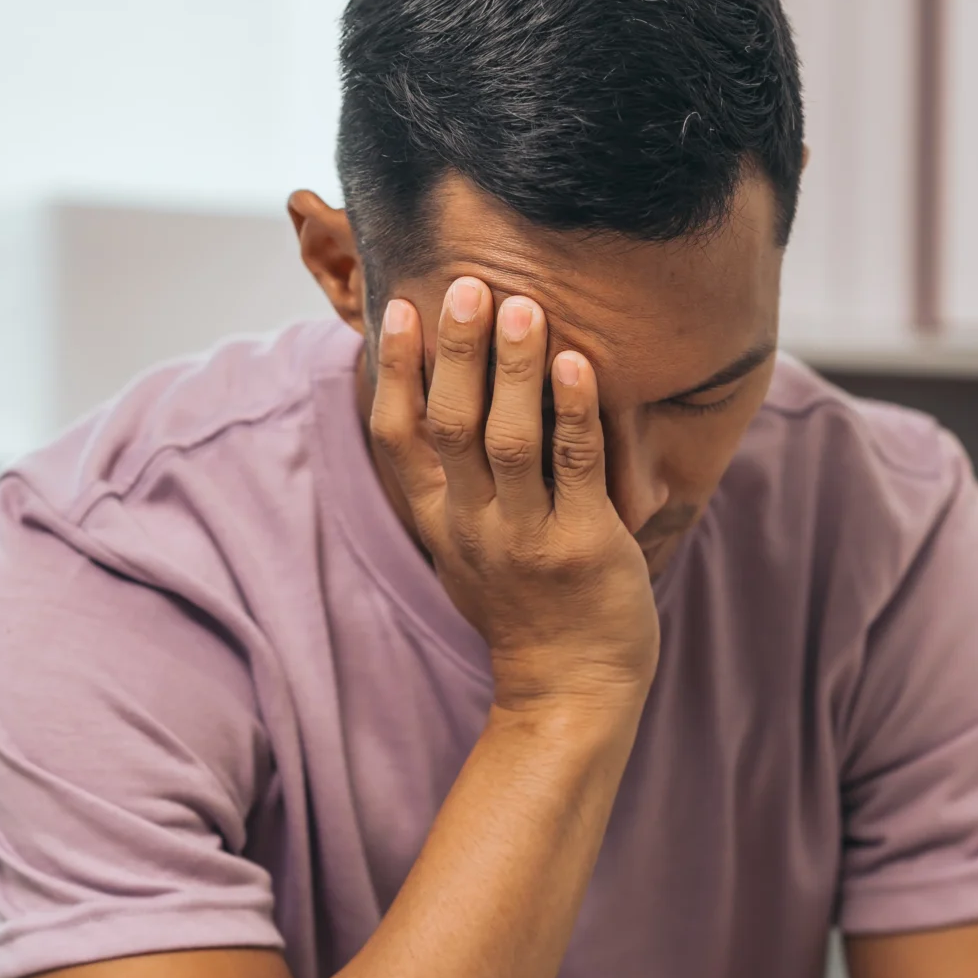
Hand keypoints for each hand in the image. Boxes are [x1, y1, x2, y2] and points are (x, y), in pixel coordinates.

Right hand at [371, 279, 658, 716]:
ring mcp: (526, 537)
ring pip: (507, 440)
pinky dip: (574, 413)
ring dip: (512, 369)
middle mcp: (473, 525)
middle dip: (454, 351)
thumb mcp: (471, 549)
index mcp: (441, 521)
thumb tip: (441, 409)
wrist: (571, 692)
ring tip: (521, 305)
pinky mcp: (583, 546)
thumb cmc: (529, 609)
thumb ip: (454, 488)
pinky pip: (576, 469)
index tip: (397, 307)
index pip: (398, 437)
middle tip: (463, 284)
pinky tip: (578, 365)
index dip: (394, 370)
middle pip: (450, 424)